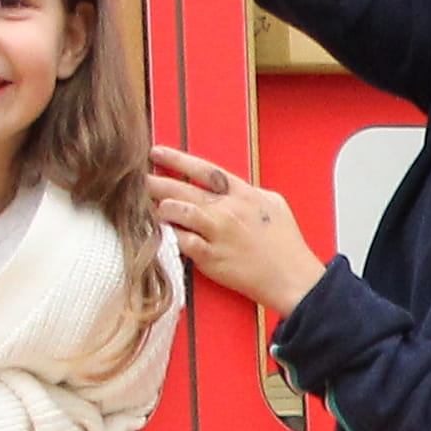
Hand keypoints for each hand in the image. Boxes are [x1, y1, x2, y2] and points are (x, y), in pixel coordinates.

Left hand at [151, 150, 329, 314]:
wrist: (292, 278)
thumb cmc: (287, 245)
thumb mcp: (275, 205)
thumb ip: (249, 192)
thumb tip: (231, 188)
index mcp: (243, 194)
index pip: (202, 169)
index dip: (176, 159)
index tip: (156, 153)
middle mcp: (227, 210)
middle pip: (181, 188)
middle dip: (155, 182)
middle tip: (138, 180)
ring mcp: (217, 234)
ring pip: (176, 212)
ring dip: (161, 209)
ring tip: (152, 209)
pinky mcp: (210, 258)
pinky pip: (179, 241)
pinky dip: (169, 236)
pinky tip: (163, 234)